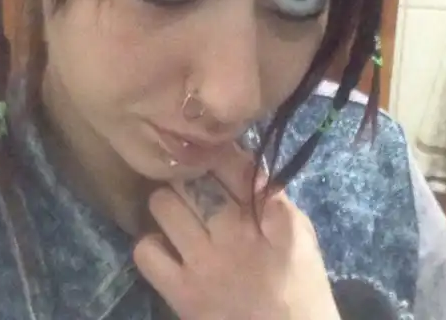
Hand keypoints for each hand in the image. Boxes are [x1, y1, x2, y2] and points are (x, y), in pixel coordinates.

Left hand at [134, 145, 340, 319]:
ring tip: (179, 213)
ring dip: (169, 202)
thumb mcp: (300, 232)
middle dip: (190, 176)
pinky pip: (145, 252)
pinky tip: (168, 246)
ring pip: (161, 204)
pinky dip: (152, 244)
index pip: (228, 160)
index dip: (217, 151)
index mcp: (261, 214)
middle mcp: (226, 232)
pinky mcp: (179, 293)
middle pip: (189, 177)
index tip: (215, 152)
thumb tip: (244, 159)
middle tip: (196, 186)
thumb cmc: (300, 284)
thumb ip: (272, 196)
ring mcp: (199, 263)